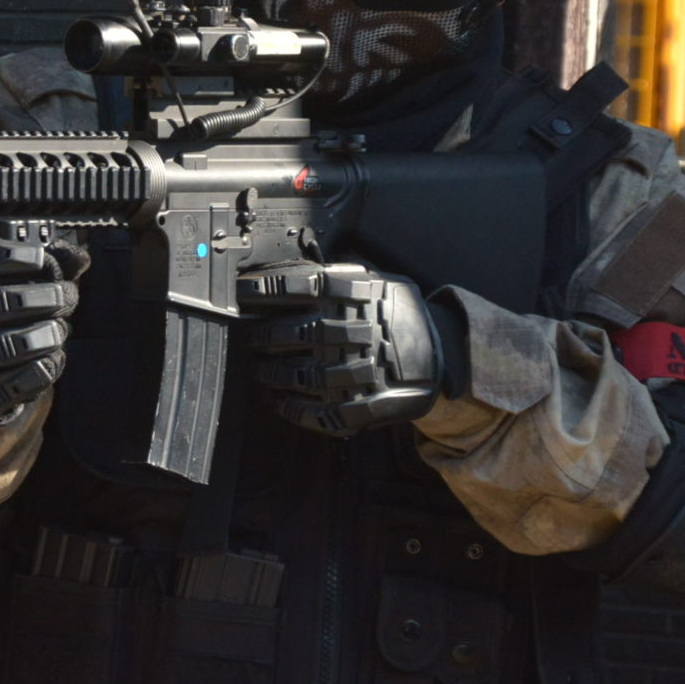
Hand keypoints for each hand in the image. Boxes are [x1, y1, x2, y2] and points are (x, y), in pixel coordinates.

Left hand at [238, 261, 449, 435]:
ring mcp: (353, 373)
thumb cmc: (400, 315)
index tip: (243, 293)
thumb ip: (338, 277)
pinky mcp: (357, 407)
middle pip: (286, 333)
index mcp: (355, 297)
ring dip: (268, 372)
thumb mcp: (378, 281)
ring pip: (293, 374)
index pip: (294, 287)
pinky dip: (288, 407)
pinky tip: (278, 399)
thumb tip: (290, 272)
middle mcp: (350, 332)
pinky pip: (311, 411)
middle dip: (260, 335)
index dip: (262, 290)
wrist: (442, 354)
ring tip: (259, 368)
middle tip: (251, 336)